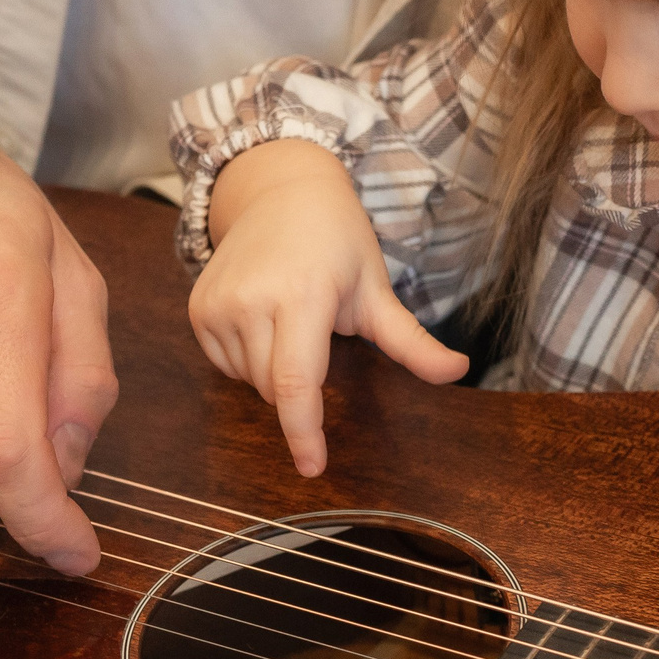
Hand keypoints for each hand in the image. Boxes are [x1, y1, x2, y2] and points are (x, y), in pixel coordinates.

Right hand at [190, 139, 467, 474]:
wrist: (278, 191)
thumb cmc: (337, 240)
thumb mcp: (376, 289)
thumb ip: (411, 341)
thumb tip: (459, 372)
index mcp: (302, 296)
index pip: (296, 383)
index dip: (304, 432)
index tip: (313, 467)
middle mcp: (252, 301)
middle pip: (276, 390)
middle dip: (302, 386)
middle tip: (318, 335)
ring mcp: (217, 305)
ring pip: (251, 382)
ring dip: (275, 373)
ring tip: (290, 319)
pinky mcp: (198, 309)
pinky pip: (227, 366)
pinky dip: (249, 360)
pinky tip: (263, 320)